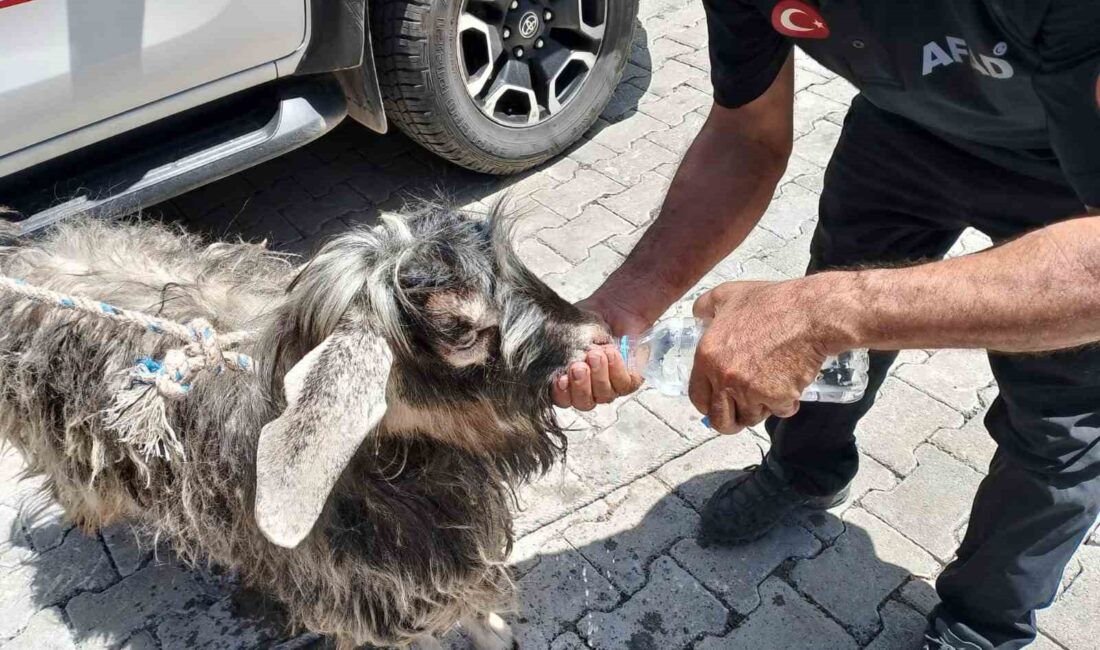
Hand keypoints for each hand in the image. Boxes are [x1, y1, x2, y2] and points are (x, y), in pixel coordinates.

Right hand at [551, 293, 646, 410]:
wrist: (614, 308)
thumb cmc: (586, 323)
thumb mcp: (567, 331)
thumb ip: (556, 345)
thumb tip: (547, 352)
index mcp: (568, 383)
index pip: (561, 399)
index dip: (560, 393)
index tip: (560, 378)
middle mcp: (589, 391)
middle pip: (583, 403)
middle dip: (581, 385)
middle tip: (579, 366)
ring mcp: (610, 388)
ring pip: (604, 395)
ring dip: (599, 375)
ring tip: (597, 354)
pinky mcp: (629, 381)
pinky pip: (623, 384)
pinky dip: (616, 368)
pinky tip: (611, 352)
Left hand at [689, 280, 833, 433]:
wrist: (809, 314)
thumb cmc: (771, 302)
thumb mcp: (729, 294)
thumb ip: (706, 305)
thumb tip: (697, 313)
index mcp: (707, 357)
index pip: (698, 398)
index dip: (708, 404)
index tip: (718, 404)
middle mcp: (725, 378)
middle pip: (720, 420)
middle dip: (731, 420)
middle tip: (741, 412)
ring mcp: (750, 390)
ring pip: (751, 417)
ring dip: (760, 409)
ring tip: (770, 389)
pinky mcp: (777, 398)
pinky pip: (780, 411)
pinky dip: (786, 403)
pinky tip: (790, 384)